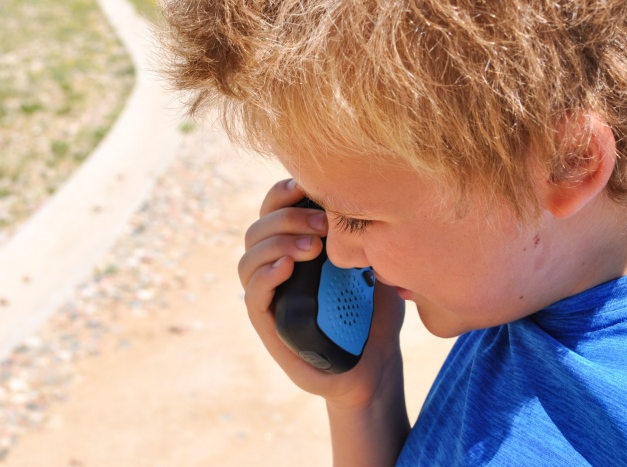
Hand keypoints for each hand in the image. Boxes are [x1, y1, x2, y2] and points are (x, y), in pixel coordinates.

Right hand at [238, 178, 405, 408]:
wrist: (378, 363)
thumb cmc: (375, 310)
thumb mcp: (373, 261)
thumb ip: (359, 230)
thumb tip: (361, 191)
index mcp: (295, 246)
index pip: (273, 208)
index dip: (283, 192)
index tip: (309, 185)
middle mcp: (277, 267)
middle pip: (258, 228)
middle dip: (288, 217)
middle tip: (324, 223)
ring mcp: (272, 297)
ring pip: (248, 259)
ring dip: (276, 243)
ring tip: (313, 246)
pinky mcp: (271, 327)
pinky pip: (254, 297)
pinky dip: (265, 276)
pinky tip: (288, 267)